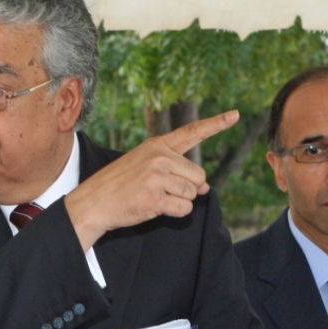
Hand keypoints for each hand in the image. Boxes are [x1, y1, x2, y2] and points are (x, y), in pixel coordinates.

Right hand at [64, 111, 239, 249]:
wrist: (92, 202)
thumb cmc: (119, 185)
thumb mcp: (144, 167)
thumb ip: (176, 171)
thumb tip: (206, 187)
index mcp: (156, 145)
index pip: (191, 132)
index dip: (215, 124)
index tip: (235, 115)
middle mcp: (159, 157)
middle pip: (198, 175)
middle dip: (188, 187)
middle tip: (162, 190)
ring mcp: (157, 177)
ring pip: (193, 193)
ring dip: (179, 201)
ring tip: (154, 198)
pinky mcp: (155, 198)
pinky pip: (184, 208)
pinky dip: (175, 213)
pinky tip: (155, 208)